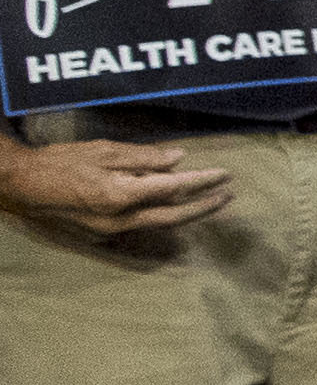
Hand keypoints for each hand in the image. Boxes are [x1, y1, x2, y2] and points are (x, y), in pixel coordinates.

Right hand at [0, 135, 235, 239]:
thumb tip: (178, 158)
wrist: (21, 186)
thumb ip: (143, 158)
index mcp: (120, 196)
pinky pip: (140, 222)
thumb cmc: (59, 163)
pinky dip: (160, 212)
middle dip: (203, 206)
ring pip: (158, 222)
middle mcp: (118, 219)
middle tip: (228, 195)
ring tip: (209, 199)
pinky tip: (172, 202)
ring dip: (185, 212)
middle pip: (172, 216)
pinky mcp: (102, 232)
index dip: (202, 182)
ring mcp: (109, 230)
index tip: (225, 174)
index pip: (173, 189)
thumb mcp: (102, 152)